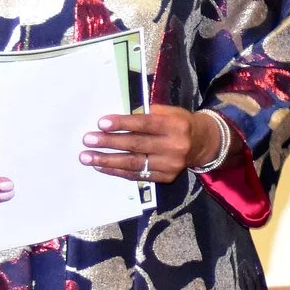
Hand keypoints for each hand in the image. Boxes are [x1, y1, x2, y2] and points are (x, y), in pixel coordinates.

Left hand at [82, 108, 219, 182]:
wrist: (202, 144)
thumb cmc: (179, 123)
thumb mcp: (169, 112)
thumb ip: (147, 114)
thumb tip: (118, 120)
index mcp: (176, 126)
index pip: (145, 124)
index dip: (123, 123)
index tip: (101, 123)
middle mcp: (175, 147)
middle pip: (136, 144)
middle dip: (109, 142)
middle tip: (87, 140)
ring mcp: (170, 165)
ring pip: (134, 163)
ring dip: (107, 160)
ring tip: (87, 157)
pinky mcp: (166, 177)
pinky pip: (137, 175)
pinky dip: (117, 171)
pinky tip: (101, 166)